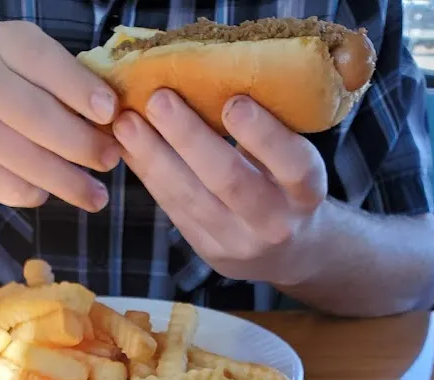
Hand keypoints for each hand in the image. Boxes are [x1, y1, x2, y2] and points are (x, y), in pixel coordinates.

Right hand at [0, 22, 120, 210]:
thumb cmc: (18, 99)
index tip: (110, 113)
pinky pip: (14, 187)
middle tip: (111, 160)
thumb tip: (121, 120)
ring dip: (70, 182)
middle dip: (83, 143)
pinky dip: (40, 194)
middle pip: (40, 116)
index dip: (80, 89)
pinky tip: (51, 193)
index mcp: (6, 43)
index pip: (46, 62)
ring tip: (97, 196)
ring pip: (29, 159)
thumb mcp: (42, 77)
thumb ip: (76, 89)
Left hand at [112, 92, 327, 286]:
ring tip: (127, 122)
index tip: (234, 103)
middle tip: (159, 99)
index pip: (293, 166)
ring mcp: (237, 242)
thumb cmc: (288, 184)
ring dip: (154, 156)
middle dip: (190, 138)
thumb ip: (267, 129)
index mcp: (306, 192)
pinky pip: (172, 208)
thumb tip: (212, 74)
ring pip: (190, 198)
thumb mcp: (295, 159)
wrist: (290, 250)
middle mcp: (275, 223)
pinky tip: (127, 146)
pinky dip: (148, 173)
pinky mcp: (207, 249)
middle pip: (230, 182)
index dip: (264, 135)